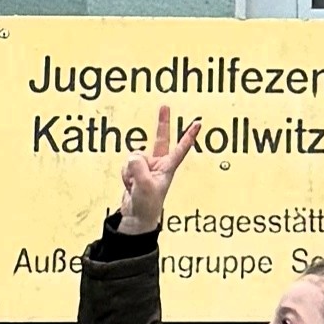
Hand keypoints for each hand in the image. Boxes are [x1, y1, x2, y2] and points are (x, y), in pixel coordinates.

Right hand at [116, 104, 202, 234]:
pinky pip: (126, 164)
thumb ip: (139, 167)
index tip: (198, 123)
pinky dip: (125, 174)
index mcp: (167, 168)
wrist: (135, 217)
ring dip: (131, 170)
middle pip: (160, 138)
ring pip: (134, 155)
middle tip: (165, 106)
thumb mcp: (145, 186)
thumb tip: (134, 155)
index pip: (180, 149)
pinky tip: (130, 184)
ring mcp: (145, 166)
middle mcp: (158, 164)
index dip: (188, 136)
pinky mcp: (134, 170)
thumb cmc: (147, 205)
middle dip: (162, 122)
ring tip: (135, 184)